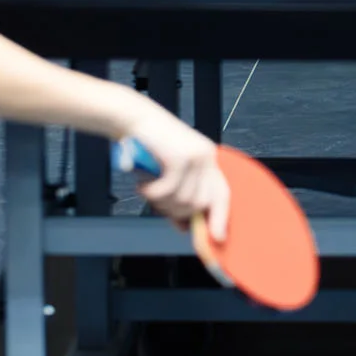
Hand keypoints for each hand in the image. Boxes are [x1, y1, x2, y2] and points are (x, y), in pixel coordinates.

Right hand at [123, 110, 230, 238]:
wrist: (133, 118)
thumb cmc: (149, 145)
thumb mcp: (170, 172)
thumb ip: (181, 195)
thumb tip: (186, 227)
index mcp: (208, 159)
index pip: (222, 193)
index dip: (220, 218)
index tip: (217, 238)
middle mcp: (206, 156)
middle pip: (201, 203)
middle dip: (178, 211)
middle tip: (159, 203)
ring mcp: (195, 156)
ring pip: (184, 200)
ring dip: (161, 202)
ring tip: (149, 188)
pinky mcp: (179, 157)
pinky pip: (167, 191)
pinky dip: (151, 193)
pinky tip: (144, 183)